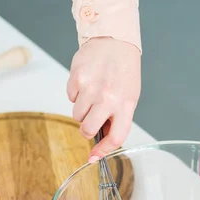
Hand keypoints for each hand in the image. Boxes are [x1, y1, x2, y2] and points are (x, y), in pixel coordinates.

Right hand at [67, 37, 140, 161]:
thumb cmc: (124, 71)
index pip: (115, 137)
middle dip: (86, 128)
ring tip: (93, 94)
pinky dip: (76, 94)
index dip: (102, 151)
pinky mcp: (77, 78)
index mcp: (126, 105)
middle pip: (87, 129)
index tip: (93, 157)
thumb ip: (117, 119)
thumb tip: (100, 140)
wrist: (114, 41)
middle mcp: (108, 98)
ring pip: (76, 115)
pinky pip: (70, 98)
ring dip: (82, 109)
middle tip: (91, 119)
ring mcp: (91, 88)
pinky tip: (87, 82)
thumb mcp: (129, 97)